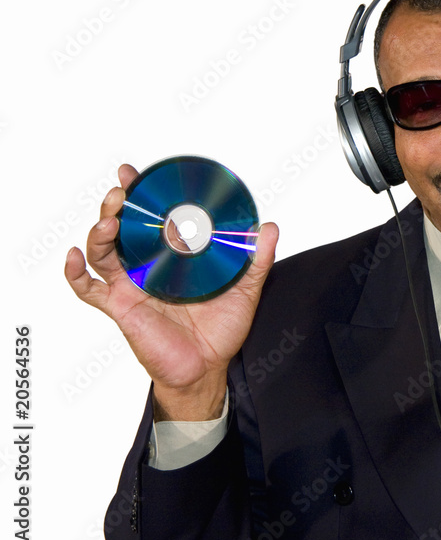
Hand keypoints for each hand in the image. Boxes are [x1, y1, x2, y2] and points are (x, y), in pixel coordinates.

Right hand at [65, 164, 278, 420]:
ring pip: (102, 252)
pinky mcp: (122, 307)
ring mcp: (131, 285)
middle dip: (116, 205)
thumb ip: (257, 258)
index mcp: (172, 256)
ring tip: (109, 219)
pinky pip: (89, 290)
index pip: (151, 218)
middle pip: (121, 228)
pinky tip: (73, 256)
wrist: (209, 367)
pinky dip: (75, 273)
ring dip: (100, 232)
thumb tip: (269, 227)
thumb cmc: (222, 329)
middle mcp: (147, 265)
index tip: (136, 173)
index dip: (140, 194)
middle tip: (123, 191)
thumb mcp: (246, 288)